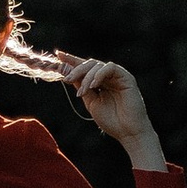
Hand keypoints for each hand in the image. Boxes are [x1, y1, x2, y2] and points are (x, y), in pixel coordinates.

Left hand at [62, 54, 166, 171]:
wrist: (127, 132)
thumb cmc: (111, 120)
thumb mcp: (91, 102)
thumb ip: (82, 87)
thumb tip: (68, 74)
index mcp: (99, 83)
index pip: (85, 68)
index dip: (72, 60)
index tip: (59, 55)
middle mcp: (108, 77)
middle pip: (89, 64)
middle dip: (76, 70)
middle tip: (67, 79)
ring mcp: (117, 76)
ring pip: (97, 65)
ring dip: (86, 77)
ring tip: (82, 92)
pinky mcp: (126, 77)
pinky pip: (110, 68)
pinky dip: (99, 75)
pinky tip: (94, 86)